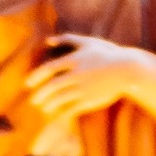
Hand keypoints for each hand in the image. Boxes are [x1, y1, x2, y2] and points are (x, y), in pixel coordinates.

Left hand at [18, 34, 155, 125]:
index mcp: (75, 60)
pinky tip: (57, 116)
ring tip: (44, 109)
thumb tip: (48, 40)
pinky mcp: (90, 100)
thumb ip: (67, 39)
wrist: (128, 70)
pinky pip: (71, 110)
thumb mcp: (88, 42)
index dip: (36, 77)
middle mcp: (78, 74)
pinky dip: (62, 114)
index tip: (27, 84)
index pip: (49, 69)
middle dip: (40, 95)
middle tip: (33, 101)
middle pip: (52, 87)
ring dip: (48, 106)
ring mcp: (84, 88)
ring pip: (60, 100)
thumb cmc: (107, 54)